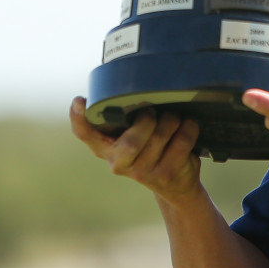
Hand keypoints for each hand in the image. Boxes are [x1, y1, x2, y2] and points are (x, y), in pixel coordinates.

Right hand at [69, 97, 202, 200]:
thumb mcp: (133, 134)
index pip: (85, 133)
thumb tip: (130, 82)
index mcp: (105, 147)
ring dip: (172, 120)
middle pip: (131, 140)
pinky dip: (189, 128)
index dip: (79, 118)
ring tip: (174, 119)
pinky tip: (187, 128)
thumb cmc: (151, 148)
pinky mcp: (166, 175)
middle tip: (155, 112)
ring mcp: (142, 172)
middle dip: (148, 118)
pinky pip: (182, 141)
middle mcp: (119, 163)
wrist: (174, 185)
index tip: (80, 101)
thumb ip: (125, 117)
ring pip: (160, 134)